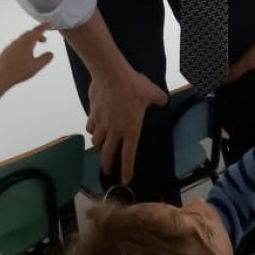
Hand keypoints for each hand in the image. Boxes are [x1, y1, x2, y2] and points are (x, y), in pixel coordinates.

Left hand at [0, 24, 53, 86]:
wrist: (2, 76)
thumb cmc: (19, 71)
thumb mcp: (37, 66)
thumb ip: (45, 59)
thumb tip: (50, 54)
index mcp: (27, 43)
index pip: (38, 30)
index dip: (45, 26)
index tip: (50, 25)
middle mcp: (18, 42)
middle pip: (30, 33)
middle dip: (38, 35)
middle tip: (44, 40)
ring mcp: (11, 46)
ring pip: (22, 38)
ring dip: (30, 40)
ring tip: (34, 48)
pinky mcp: (6, 52)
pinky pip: (16, 45)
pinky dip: (22, 46)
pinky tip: (23, 55)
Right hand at [87, 67, 167, 183]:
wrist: (111, 75)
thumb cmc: (134, 86)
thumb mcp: (153, 93)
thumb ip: (159, 99)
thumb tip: (162, 100)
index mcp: (131, 129)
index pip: (129, 155)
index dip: (127, 169)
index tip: (125, 180)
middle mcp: (115, 131)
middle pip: (108, 154)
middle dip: (108, 165)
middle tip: (107, 171)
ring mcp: (102, 124)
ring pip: (97, 142)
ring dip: (100, 148)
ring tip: (101, 148)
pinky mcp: (92, 115)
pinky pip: (91, 128)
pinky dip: (93, 131)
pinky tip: (94, 129)